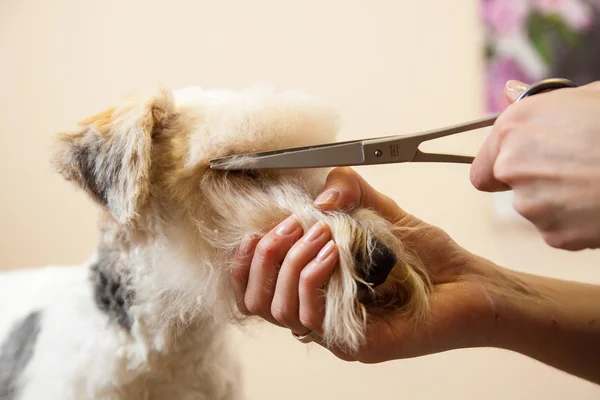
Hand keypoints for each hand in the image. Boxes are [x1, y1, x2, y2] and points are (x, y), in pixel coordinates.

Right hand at [229, 167, 503, 362]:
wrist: (471, 283)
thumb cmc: (427, 255)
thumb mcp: (382, 212)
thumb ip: (350, 192)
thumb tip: (319, 196)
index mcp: (315, 289)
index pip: (255, 290)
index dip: (244, 262)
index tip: (255, 230)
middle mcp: (318, 314)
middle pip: (256, 301)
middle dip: (266, 255)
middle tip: (295, 224)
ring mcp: (334, 332)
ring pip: (279, 309)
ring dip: (292, 262)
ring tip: (323, 233)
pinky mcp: (355, 344)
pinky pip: (312, 316)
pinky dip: (313, 276)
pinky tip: (334, 250)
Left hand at [471, 80, 599, 250]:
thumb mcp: (585, 97)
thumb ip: (541, 106)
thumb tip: (511, 95)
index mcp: (513, 129)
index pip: (482, 168)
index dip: (499, 169)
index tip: (513, 170)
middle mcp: (512, 167)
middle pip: (508, 187)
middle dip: (532, 182)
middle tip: (571, 171)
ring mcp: (531, 204)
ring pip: (535, 208)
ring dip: (557, 200)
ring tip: (594, 181)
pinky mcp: (555, 234)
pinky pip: (559, 229)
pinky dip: (576, 221)